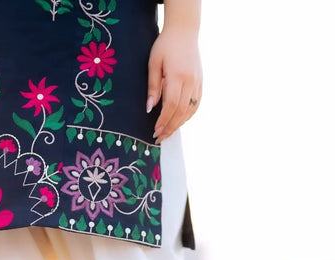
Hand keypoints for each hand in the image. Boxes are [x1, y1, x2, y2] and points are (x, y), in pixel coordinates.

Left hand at [146, 27, 202, 141]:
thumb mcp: (154, 63)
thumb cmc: (165, 46)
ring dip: (178, 124)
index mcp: (178, 76)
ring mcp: (198, 83)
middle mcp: (191, 81)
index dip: (163, 121)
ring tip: (167, 133)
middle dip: (170, 127)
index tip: (155, 131)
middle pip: (181, 111)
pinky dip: (187, 116)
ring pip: (189, 110)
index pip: (171, 105)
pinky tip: (179, 122)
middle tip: (159, 137)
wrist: (184, 31)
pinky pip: (195, 105)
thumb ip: (153, 86)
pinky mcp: (200, 83)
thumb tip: (150, 109)